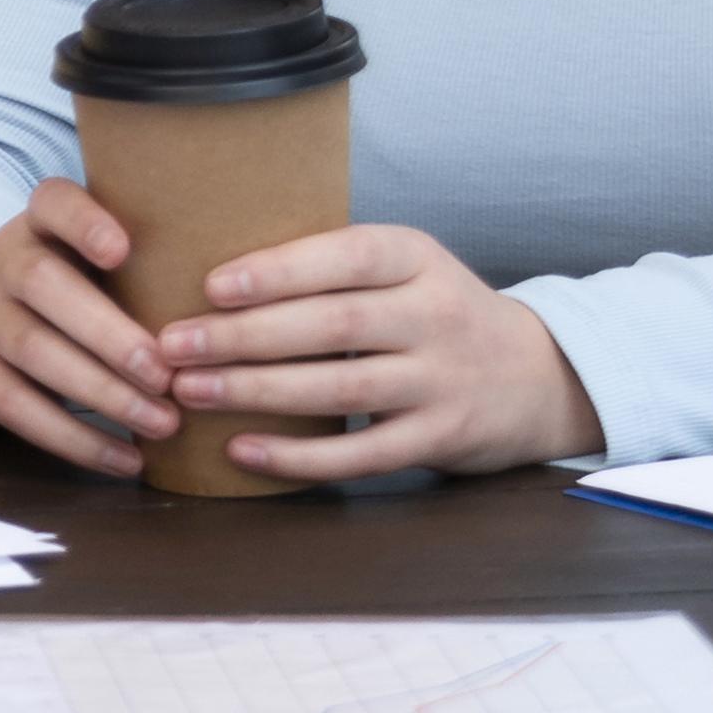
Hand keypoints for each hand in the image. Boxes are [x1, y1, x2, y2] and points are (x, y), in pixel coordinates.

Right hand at [0, 181, 179, 479]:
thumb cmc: (68, 298)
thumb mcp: (87, 264)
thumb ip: (144, 267)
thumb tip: (248, 302)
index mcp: (39, 226)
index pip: (53, 203)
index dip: (84, 222)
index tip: (122, 251)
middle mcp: (2, 262)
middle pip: (42, 282)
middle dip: (108, 331)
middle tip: (166, 375)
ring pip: (33, 349)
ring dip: (103, 392)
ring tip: (164, 423)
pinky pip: (19, 408)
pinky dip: (76, 439)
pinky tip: (127, 459)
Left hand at [158, 219, 604, 478]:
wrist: (539, 376)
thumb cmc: (436, 313)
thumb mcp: (405, 269)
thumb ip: (332, 266)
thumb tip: (209, 273)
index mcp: (418, 258)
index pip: (347, 256)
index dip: (279, 271)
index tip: (211, 286)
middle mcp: (437, 315)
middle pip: (333, 325)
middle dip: (245, 337)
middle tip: (173, 345)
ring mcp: (443, 380)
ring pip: (341, 388)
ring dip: (257, 391)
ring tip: (189, 391)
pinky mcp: (443, 437)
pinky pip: (362, 453)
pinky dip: (297, 456)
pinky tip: (241, 450)